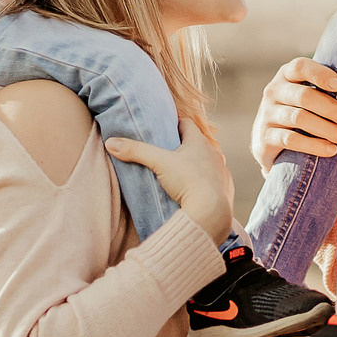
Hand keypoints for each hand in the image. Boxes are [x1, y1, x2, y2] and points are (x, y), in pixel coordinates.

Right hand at [105, 125, 234, 243]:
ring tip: (178, 175)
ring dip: (195, 166)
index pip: (187, 124)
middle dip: (183, 148)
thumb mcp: (158, 163)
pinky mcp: (225, 189)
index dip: (174, 125)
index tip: (163, 131)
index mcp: (199, 142)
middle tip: (166, 155)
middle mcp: (214, 154)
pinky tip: (193, 192)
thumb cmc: (188, 182)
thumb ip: (136, 151)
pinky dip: (204, 184)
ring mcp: (221, 172)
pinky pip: (214, 182)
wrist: (211, 213)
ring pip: (206, 163)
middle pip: (196, 144)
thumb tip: (111, 143)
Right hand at [251, 58, 336, 169]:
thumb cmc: (304, 113)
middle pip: (304, 96)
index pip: (300, 67)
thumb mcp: (311, 95)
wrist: (273, 144)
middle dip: (333, 109)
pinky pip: (290, 140)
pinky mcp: (263, 138)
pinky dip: (313, 145)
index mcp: (286, 75)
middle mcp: (273, 91)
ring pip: (299, 118)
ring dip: (327, 128)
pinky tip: (330, 150)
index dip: (320, 74)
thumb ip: (330, 87)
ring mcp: (266, 115)